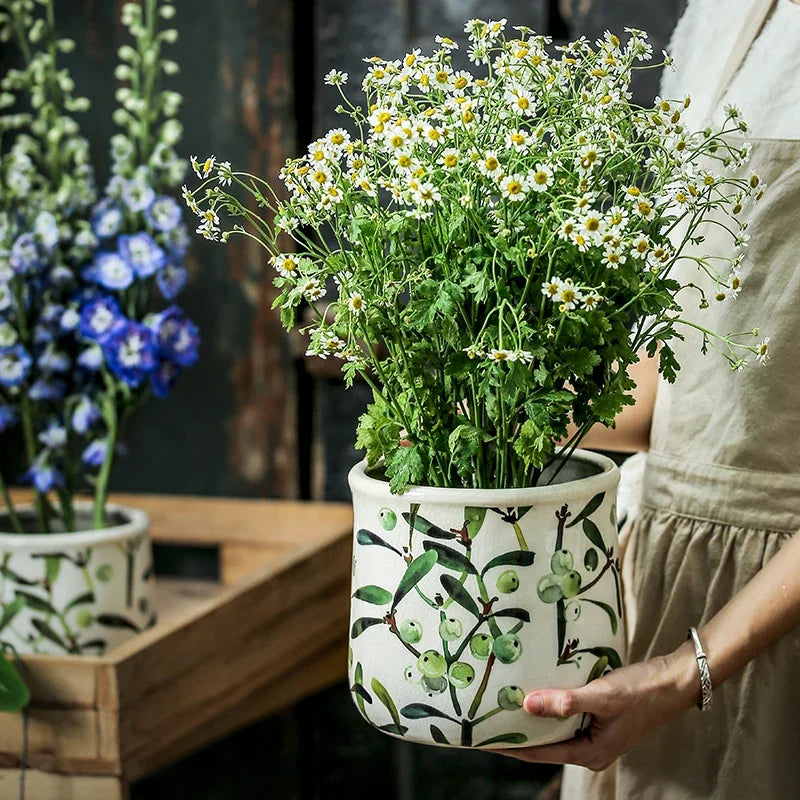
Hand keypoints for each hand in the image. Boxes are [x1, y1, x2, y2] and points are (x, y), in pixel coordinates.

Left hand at [500, 645, 698, 770]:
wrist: (675, 680)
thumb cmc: (643, 691)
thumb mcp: (602, 695)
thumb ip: (565, 701)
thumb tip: (527, 704)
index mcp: (591, 753)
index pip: (540, 753)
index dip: (510, 746)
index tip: (484, 739)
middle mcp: (591, 749)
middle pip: (544, 743)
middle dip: (517, 732)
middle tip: (487, 718)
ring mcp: (595, 734)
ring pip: (554, 728)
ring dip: (532, 717)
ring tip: (503, 704)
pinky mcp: (599, 718)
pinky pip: (566, 715)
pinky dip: (550, 705)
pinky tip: (535, 690)